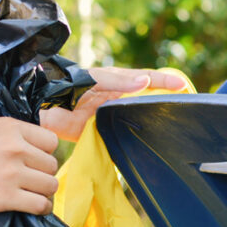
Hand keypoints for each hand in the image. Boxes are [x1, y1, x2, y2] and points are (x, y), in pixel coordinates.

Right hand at [0, 117, 58, 214]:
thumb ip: (11, 137)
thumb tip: (36, 151)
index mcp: (11, 127)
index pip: (51, 141)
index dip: (45, 154)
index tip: (34, 163)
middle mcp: (15, 147)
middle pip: (52, 165)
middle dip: (43, 175)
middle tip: (29, 182)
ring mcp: (12, 173)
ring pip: (51, 186)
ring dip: (44, 193)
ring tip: (31, 196)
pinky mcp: (6, 197)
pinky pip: (41, 205)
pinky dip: (41, 209)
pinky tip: (32, 208)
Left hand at [40, 67, 188, 141]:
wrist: (42, 106)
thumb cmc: (67, 85)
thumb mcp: (94, 79)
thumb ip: (119, 81)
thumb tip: (146, 82)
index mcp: (116, 82)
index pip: (146, 79)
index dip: (164, 81)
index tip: (184, 86)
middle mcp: (115, 98)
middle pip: (144, 100)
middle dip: (163, 103)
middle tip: (185, 109)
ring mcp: (108, 115)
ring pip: (135, 119)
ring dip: (150, 123)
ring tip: (170, 128)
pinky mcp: (98, 132)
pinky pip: (119, 136)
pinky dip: (132, 141)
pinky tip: (143, 147)